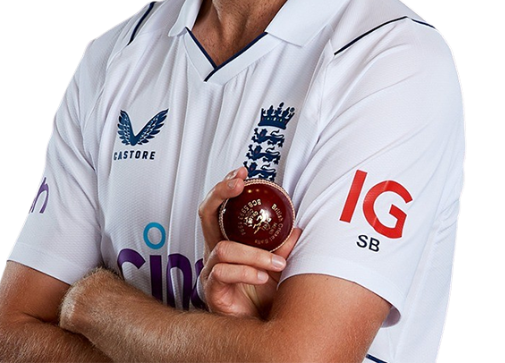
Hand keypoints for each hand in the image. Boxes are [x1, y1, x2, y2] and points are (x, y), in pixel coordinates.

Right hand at [198, 167, 301, 318]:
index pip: (219, 206)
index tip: (241, 173)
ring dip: (253, 252)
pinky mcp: (211, 290)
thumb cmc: (264, 297)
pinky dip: (245, 272)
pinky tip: (262, 277)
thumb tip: (298, 227)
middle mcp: (215, 251)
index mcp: (228, 240)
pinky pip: (222, 273)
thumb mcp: (277, 264)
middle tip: (237, 185)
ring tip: (277, 262)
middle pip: (206, 213)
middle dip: (221, 193)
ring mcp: (210, 270)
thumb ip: (283, 245)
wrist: (260, 330)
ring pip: (223, 248)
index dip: (226, 187)